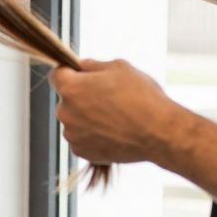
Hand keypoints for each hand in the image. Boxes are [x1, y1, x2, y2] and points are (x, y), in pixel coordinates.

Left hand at [50, 59, 185, 164]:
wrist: (160, 133)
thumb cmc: (142, 98)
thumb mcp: (119, 68)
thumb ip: (93, 65)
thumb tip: (82, 66)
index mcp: (70, 88)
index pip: (57, 75)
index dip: (70, 72)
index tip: (81, 75)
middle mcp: (64, 112)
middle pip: (67, 99)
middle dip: (82, 96)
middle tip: (108, 98)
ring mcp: (72, 134)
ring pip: (75, 120)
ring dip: (87, 117)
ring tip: (115, 118)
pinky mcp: (81, 151)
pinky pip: (82, 138)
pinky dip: (93, 135)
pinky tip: (113, 132)